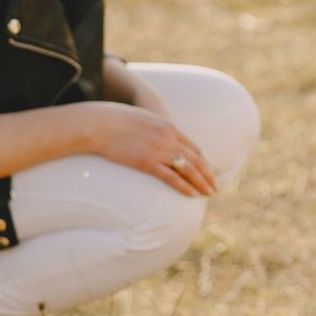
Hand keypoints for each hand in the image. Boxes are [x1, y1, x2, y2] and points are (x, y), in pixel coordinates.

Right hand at [83, 101, 214, 196]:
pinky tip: (192, 195)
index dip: (202, 162)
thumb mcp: (144, 121)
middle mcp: (169, 138)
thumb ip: (155, 131)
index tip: (207, 172)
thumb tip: (157, 141)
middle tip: (215, 187)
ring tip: (209, 193)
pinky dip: (184, 186)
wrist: (100, 123)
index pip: (193, 148)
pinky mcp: (147, 162)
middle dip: (207, 174)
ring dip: (201, 182)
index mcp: (169, 127)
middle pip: (196, 159)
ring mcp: (159, 150)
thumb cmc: (117, 122)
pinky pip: (171, 177)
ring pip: (188, 169)